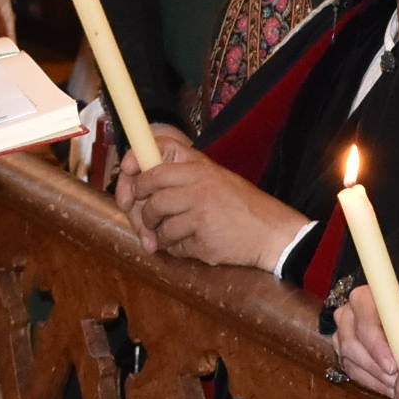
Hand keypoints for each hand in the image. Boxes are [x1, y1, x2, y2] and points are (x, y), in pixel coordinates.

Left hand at [118, 129, 303, 269]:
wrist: (273, 233)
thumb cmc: (242, 208)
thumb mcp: (216, 179)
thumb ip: (182, 179)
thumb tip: (136, 190)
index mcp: (201, 164)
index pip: (156, 150)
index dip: (133, 161)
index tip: (126, 173)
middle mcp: (198, 181)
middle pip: (147, 186)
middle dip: (138, 206)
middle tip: (143, 218)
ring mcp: (199, 208)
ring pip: (155, 218)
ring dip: (155, 232)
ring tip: (171, 235)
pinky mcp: (201, 234)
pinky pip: (170, 242)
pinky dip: (174, 248)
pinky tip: (191, 244)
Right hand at [332, 289, 398, 398]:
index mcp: (362, 299)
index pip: (364, 325)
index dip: (377, 348)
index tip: (393, 366)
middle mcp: (346, 315)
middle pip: (352, 346)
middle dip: (376, 368)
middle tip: (396, 383)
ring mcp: (340, 335)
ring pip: (351, 362)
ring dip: (375, 378)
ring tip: (396, 388)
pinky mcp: (342, 353)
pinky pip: (352, 372)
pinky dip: (372, 383)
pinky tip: (388, 389)